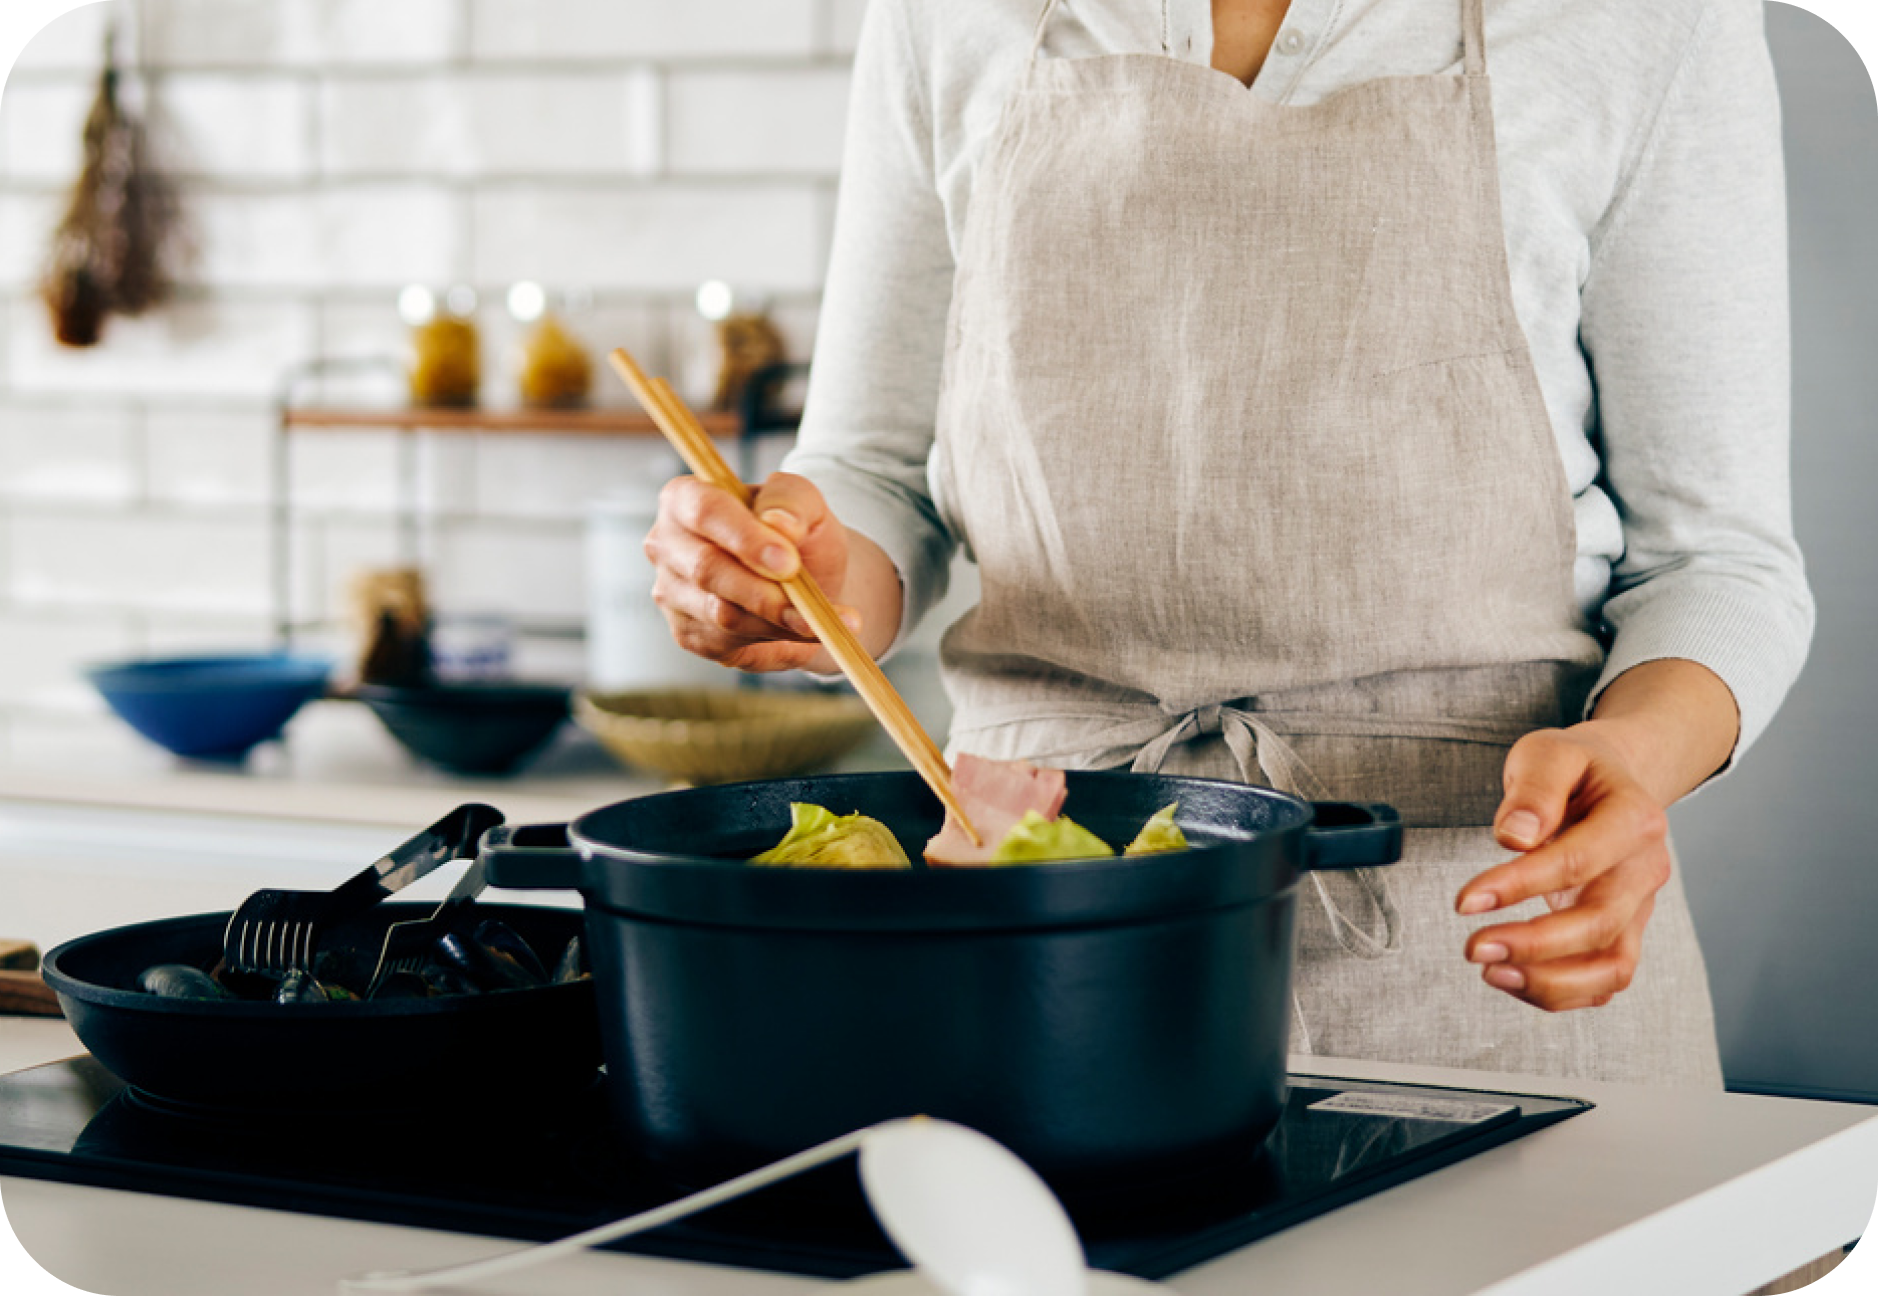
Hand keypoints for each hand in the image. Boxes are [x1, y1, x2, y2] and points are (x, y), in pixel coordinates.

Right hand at [643, 471, 858, 672]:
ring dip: (778, 622)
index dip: (746, 539)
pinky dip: (775, 644)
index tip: (789, 562)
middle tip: (812, 606)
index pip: (705, 512)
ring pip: (722, 615)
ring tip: (821, 622)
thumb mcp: (807, 503)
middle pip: (706, 570)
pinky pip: (730, 645)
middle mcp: (667, 545)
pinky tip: (800, 634)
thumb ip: (793, 499)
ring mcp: (672, 593)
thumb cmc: (798, 533)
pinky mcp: (688, 634)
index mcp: (686, 498)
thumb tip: (780, 522)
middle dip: (764, 592)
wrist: (810, 578)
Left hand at [1454, 724, 1672, 1012]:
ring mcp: (1640, 907)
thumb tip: (1515, 839)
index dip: (1520, 886)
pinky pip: (1604, 979)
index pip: (1578, 862)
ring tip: (1491, 972)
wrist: (1612, 781)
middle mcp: (1645, 869)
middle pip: (1600, 924)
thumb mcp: (1550, 753)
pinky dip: (1560, 991)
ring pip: (1613, 968)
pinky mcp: (1625, 933)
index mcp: (1634, 819)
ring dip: (1551, 983)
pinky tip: (1511, 977)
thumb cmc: (1575, 769)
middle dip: (1534, 945)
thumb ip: (1534, 789)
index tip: (1465, 901)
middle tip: (1472, 948)